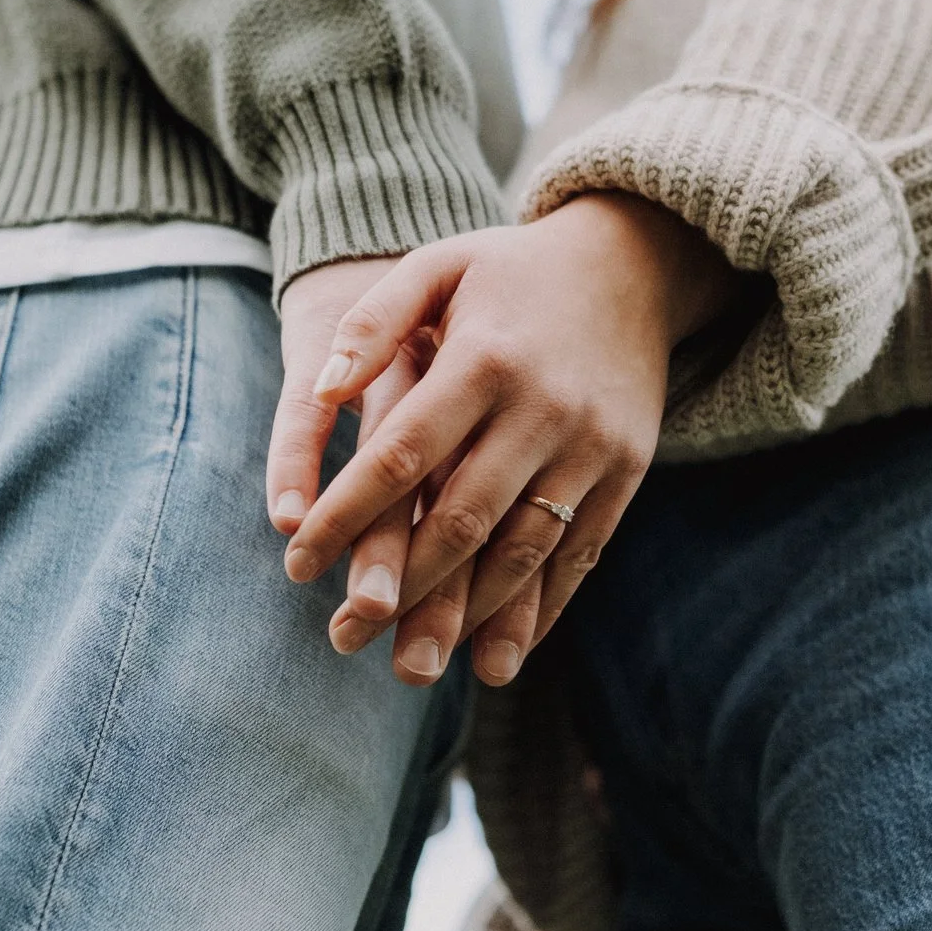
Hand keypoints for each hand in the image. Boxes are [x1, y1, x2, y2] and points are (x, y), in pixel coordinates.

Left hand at [268, 193, 737, 687]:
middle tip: (342, 640)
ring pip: (522, 552)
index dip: (345, 515)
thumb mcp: (437, 267)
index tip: (297, 565)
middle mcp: (541, 410)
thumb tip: (321, 393)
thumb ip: (373, 323)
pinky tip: (495, 656)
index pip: (400, 455)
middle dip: (398, 590)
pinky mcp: (627, 473)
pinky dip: (537, 613)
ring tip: (412, 667)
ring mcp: (592, 448)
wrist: (634, 263)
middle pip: (461, 519)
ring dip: (466, 619)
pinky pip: (579, 558)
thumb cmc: (510, 271)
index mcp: (483, 359)